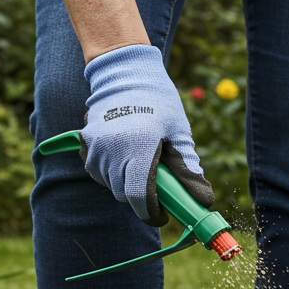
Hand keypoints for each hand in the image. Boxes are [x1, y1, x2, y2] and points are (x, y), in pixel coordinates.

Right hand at [80, 44, 212, 225]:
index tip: (163, 215)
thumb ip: (187, 169)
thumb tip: (202, 200)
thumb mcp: (179, 133)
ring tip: (141, 162)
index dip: (152, 213)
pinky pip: (99, 172)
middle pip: (126, 195)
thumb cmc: (159, 102)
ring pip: (111, 185)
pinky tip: (124, 156)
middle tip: (157, 186)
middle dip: (142, 198)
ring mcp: (96, 148)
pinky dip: (112, 172)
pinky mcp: (87, 145)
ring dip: (126, 184)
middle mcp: (113, 151)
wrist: (125, 74)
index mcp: (139, 148)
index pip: (140, 197)